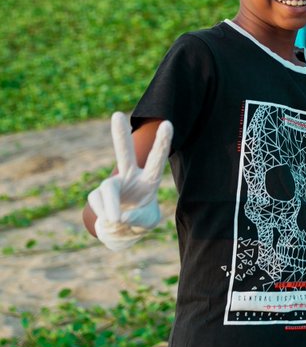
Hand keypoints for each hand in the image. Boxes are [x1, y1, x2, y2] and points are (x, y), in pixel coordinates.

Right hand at [87, 113, 171, 251]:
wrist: (122, 232)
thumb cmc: (141, 222)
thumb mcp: (147, 223)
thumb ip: (137, 218)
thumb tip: (119, 215)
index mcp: (150, 180)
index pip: (157, 160)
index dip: (162, 143)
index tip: (167, 123)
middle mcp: (131, 176)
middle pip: (124, 154)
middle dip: (120, 135)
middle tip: (117, 114)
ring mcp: (113, 185)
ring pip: (107, 187)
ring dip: (111, 206)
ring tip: (116, 220)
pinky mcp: (97, 194)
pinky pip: (98, 203)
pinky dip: (104, 214)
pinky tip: (110, 221)